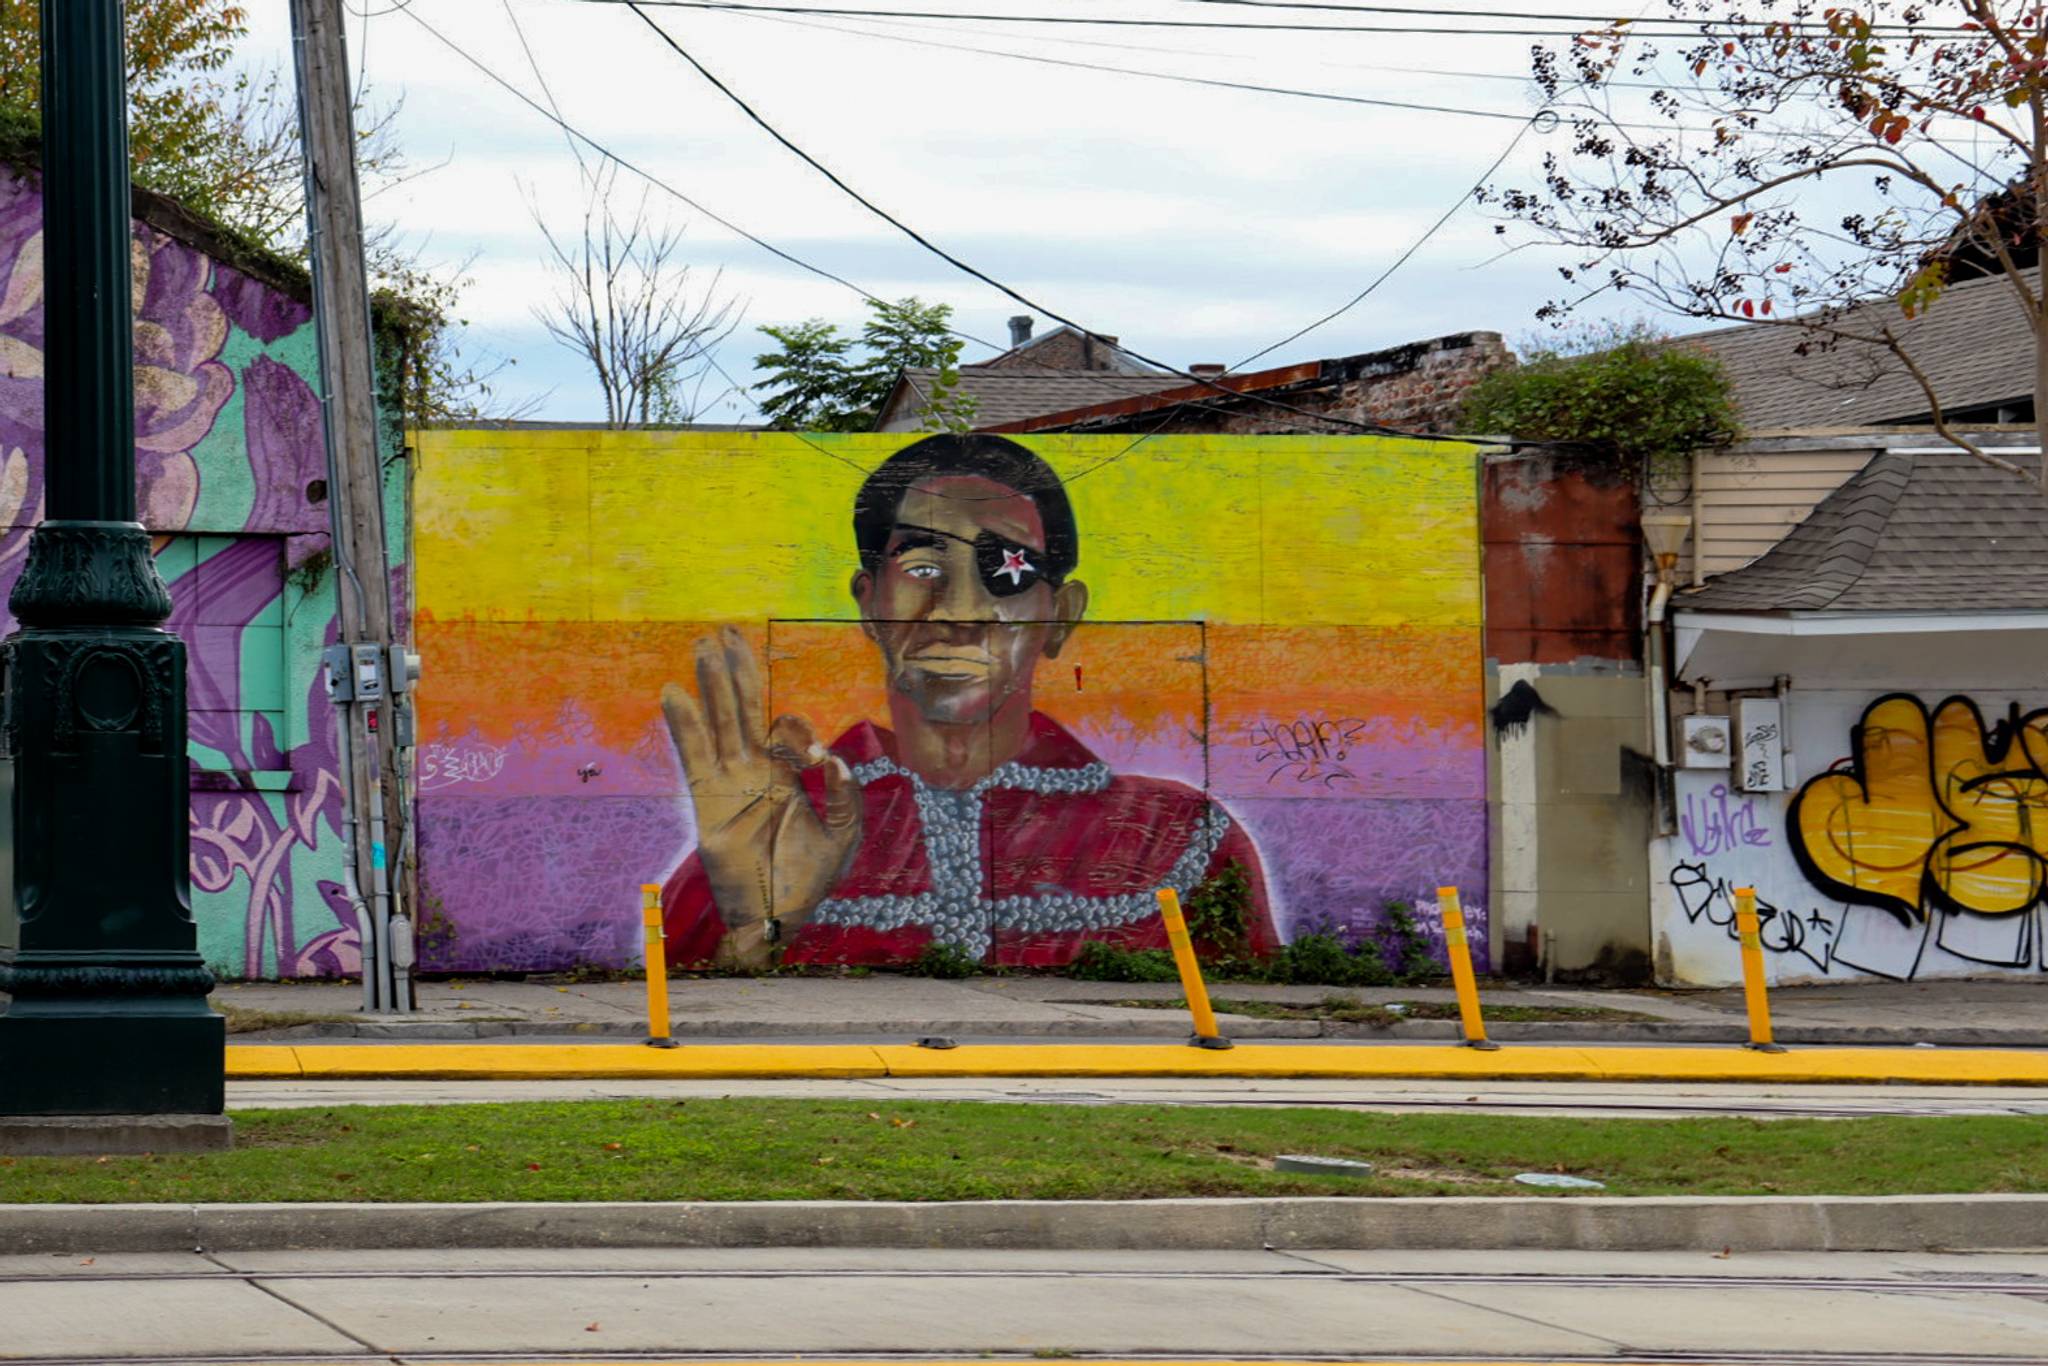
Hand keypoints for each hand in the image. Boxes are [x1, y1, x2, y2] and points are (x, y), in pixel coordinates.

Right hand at [661, 627, 862, 966]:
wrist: (777, 916)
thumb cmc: (811, 879)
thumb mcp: (844, 834)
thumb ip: (846, 795)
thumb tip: (832, 757)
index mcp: (788, 775)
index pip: (784, 729)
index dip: (794, 728)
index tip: (809, 756)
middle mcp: (755, 771)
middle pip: (745, 710)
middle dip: (738, 671)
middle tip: (725, 631)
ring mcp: (730, 783)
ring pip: (720, 723)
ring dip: (712, 685)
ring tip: (703, 646)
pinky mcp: (709, 802)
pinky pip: (695, 756)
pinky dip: (686, 725)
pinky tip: (675, 693)